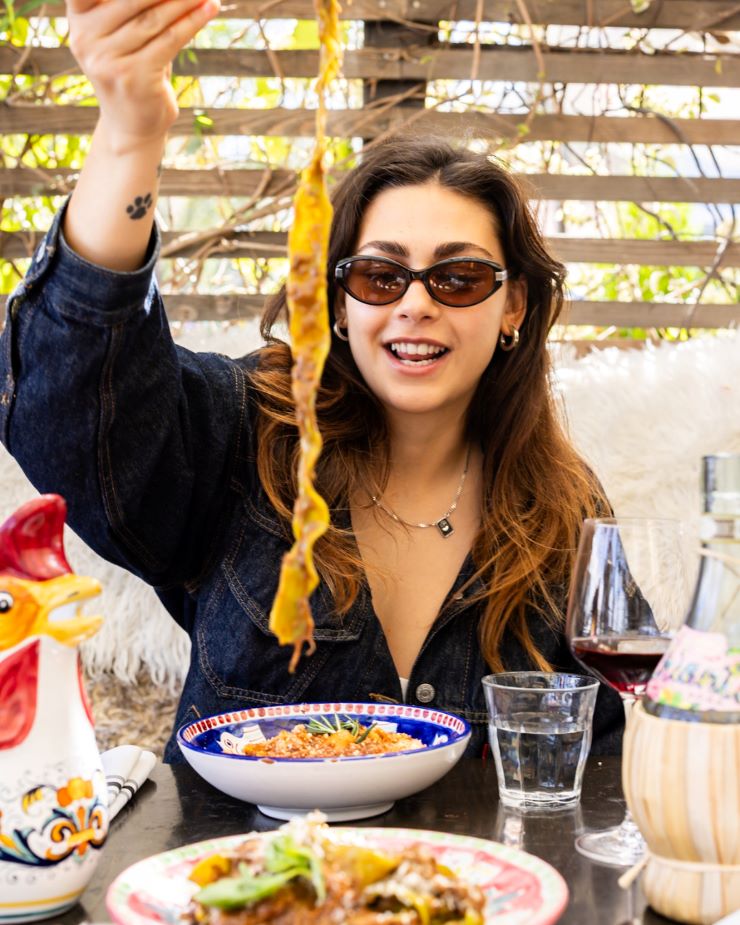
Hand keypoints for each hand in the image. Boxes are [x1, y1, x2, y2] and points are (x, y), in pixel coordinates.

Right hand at [66, 0, 219, 150]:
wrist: (132, 124)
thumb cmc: (131, 68)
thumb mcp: (121, 31)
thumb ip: (131, 3)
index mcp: (78, 18)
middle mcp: (86, 38)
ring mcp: (107, 60)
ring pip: (154, 18)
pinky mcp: (134, 77)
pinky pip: (169, 41)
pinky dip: (192, 22)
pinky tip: (208, 8)